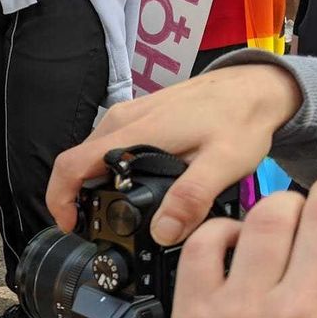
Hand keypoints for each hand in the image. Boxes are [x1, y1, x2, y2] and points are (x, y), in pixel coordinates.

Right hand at [46, 64, 301, 243]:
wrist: (256, 86)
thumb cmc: (241, 118)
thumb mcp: (224, 163)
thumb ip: (192, 197)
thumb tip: (163, 231)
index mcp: (133, 133)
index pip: (72, 165)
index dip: (60, 199)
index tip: (70, 226)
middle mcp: (122, 122)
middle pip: (77, 163)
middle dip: (76, 198)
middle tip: (96, 229)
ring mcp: (129, 117)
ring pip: (92, 155)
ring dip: (92, 185)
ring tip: (115, 213)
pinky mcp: (139, 117)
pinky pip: (108, 147)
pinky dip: (108, 171)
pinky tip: (133, 187)